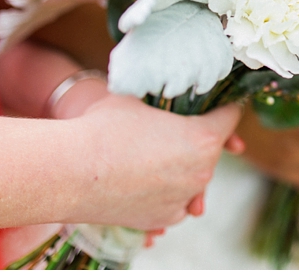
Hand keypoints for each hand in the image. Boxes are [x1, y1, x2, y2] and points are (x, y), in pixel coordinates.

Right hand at [68, 97, 242, 229]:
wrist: (68, 172)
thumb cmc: (103, 128)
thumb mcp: (140, 96)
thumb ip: (166, 91)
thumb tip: (175, 79)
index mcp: (203, 139)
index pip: (230, 116)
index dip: (222, 104)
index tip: (214, 102)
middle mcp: (201, 173)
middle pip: (212, 148)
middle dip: (199, 136)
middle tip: (175, 125)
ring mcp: (183, 200)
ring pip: (195, 176)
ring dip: (184, 165)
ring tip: (156, 151)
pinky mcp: (164, 219)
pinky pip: (177, 201)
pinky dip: (168, 189)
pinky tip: (145, 175)